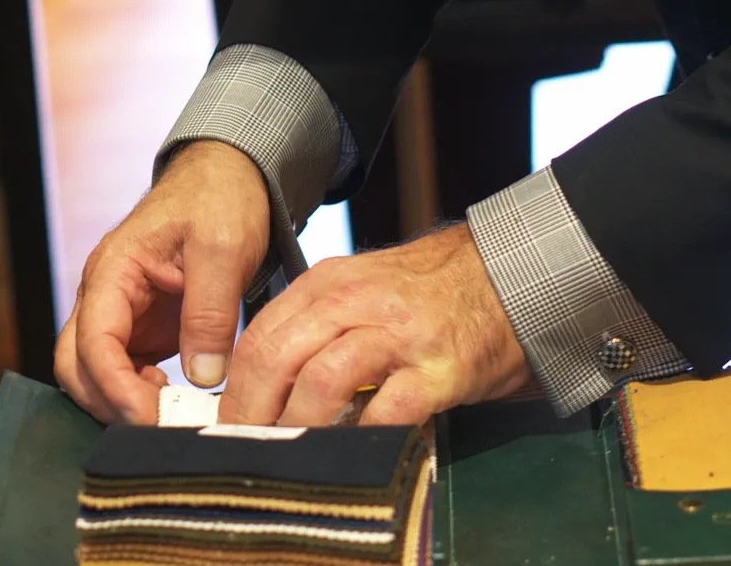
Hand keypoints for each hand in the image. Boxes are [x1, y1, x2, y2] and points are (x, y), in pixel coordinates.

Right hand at [55, 140, 272, 423]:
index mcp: (113, 269)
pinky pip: (123, 371)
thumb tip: (202, 377)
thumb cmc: (218, 200)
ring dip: (123, 403)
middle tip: (160, 427)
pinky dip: (140, 395)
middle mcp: (104, 294)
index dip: (115, 387)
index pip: (93, 340)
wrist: (226, 179)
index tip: (151, 418)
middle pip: (76, 365)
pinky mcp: (140, 327)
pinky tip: (175, 398)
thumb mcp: (222, 248)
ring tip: (173, 413)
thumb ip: (210, 312)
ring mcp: (119, 313)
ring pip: (93, 373)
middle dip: (109, 403)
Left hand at [220, 222, 530, 426]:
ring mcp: (398, 335)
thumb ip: (314, 322)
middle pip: (279, 356)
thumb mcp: (358, 287)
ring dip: (297, 425)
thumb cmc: (424, 293)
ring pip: (324, 380)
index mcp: (327, 284)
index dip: (234, 387)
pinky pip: (389, 409)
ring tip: (288, 455)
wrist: (505, 275)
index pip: (260, 335)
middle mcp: (355, 303)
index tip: (224, 424)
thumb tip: (262, 379)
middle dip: (252, 411)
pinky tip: (352, 452)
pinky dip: (363, 436)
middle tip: (244, 448)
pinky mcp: (438, 370)